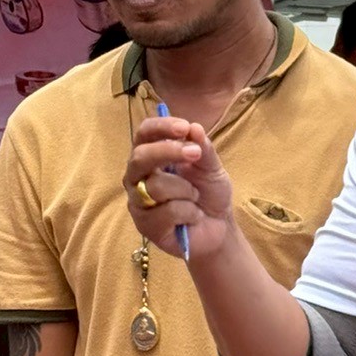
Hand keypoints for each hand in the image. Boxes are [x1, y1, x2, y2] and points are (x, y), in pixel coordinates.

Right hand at [125, 115, 234, 260]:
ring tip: (195, 197)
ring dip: (186, 190)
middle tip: (195, 155)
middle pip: (140, 157)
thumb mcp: (211, 167)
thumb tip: (194, 128)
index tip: (184, 128)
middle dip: (168, 152)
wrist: (218, 227)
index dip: (161, 127)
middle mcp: (137, 177)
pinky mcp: (145, 226)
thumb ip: (203, 148)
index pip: (144, 133)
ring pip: (156, 186)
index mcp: (150, 156)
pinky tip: (193, 216)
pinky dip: (189, 212)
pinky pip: (167, 211)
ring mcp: (138, 202)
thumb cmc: (209, 193)